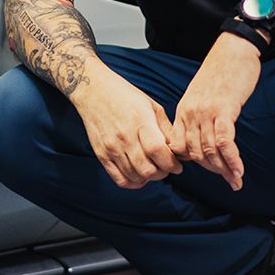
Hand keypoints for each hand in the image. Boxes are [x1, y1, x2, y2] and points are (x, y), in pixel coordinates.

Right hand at [71, 69, 181, 189]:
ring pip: (135, 177)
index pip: (158, 151)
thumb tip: (180, 152)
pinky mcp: (101, 155)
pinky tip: (140, 176)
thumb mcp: (152, 107)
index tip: (177, 165)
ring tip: (154, 169)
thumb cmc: (127, 97)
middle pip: (148, 169)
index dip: (172, 163)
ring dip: (149, 178)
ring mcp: (111, 147)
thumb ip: (166, 130)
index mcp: (140, 121)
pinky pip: (119, 179)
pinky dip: (133, 183)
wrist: (94, 91)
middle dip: (163, 173)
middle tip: (167, 168)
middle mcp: (124, 137)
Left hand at [170, 34, 262, 190]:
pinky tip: (239, 171)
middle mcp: (190, 113)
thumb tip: (205, 136)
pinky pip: (224, 142)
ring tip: (236, 181)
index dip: (193, 162)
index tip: (210, 169)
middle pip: (194, 153)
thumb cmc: (223, 72)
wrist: (235, 49)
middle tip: (229, 179)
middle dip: (212, 170)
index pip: (179, 146)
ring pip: (208, 151)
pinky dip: (232, 160)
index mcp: (183, 110)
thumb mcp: (203, 95)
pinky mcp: (223, 110)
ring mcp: (205, 112)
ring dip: (224, 170)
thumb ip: (200, 115)